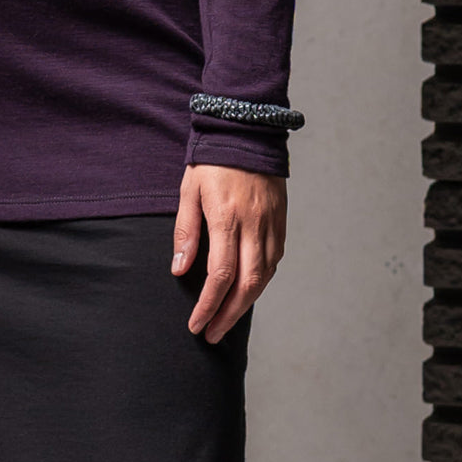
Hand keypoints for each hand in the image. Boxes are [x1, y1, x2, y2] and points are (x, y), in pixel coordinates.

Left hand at [171, 165, 286, 343]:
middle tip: (212, 334)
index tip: (196, 324)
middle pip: (246, 284)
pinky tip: (247, 292)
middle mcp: (254, 224)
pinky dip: (261, 282)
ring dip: (245, 304)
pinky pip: (275, 260)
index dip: (208, 306)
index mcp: (227, 217)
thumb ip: (185, 232)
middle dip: (228, 315)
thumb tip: (180, 270)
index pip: (220, 276)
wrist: (248, 127)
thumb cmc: (212, 159)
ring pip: (264, 276)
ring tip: (226, 320)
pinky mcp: (281, 220)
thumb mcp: (188, 191)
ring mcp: (271, 222)